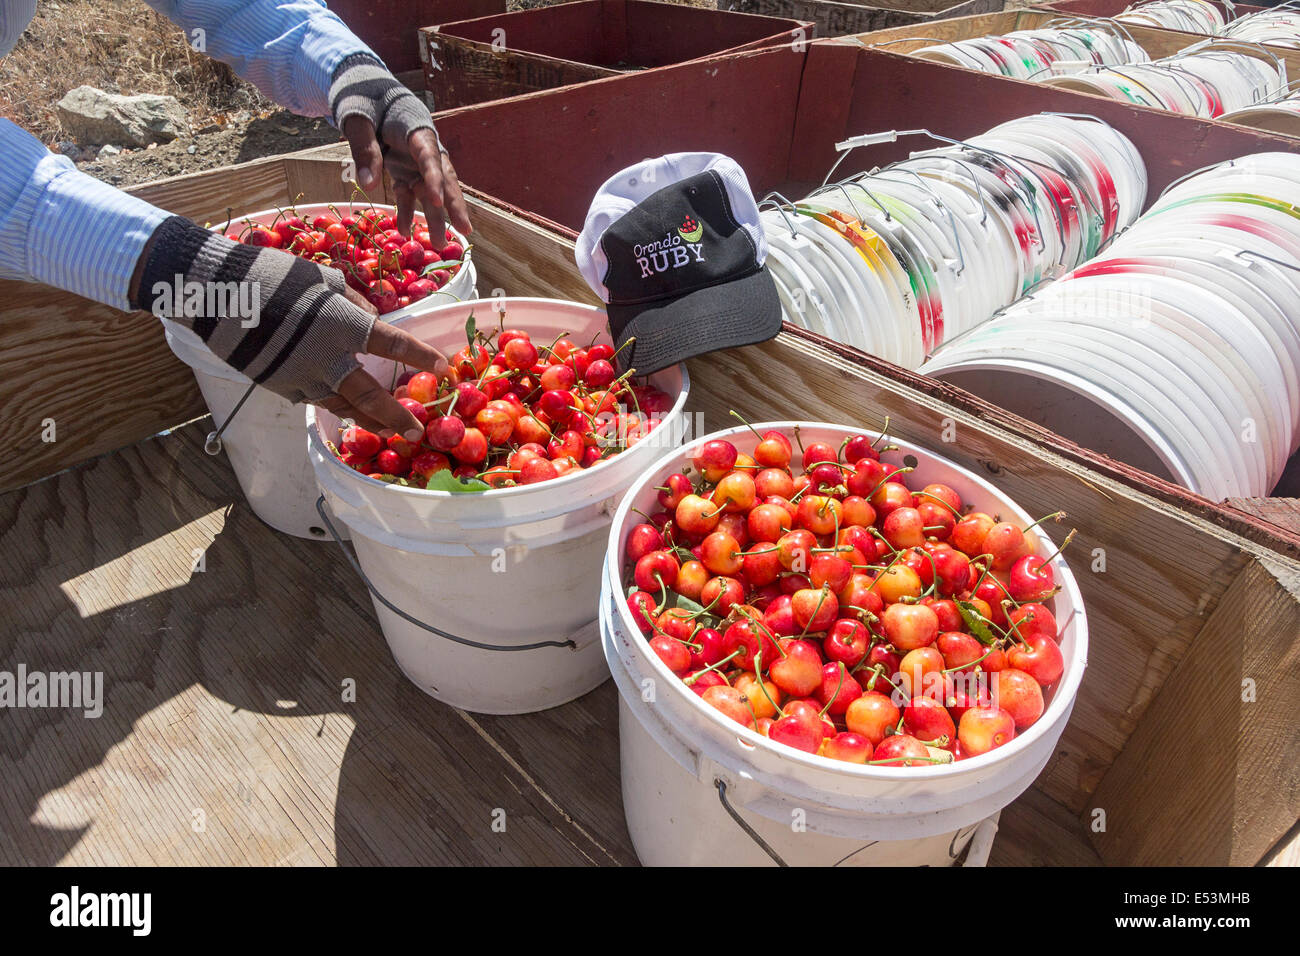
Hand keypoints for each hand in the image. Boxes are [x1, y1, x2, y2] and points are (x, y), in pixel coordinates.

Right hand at [132, 217, 446, 441]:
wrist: (217, 294)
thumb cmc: (272, 277)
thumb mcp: (320, 279)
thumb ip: (351, 300)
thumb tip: (370, 316)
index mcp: (344, 324)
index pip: (394, 345)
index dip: (421, 357)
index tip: (442, 366)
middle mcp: (328, 358)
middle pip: (371, 395)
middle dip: (396, 415)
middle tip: (417, 431)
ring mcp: (302, 377)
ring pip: (343, 406)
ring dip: (367, 420)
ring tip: (387, 431)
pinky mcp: (281, 387)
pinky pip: (314, 400)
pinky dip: (332, 408)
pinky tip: (345, 413)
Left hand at [330, 53, 471, 238]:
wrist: (364, 90)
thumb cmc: (362, 98)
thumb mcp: (358, 119)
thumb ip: (364, 148)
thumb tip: (368, 183)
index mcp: (416, 128)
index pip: (430, 157)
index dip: (434, 180)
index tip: (435, 203)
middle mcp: (423, 148)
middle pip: (444, 178)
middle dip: (454, 205)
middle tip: (464, 230)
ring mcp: (414, 161)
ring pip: (430, 191)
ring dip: (435, 217)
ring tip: (438, 243)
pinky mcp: (404, 170)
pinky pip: (408, 194)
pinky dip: (406, 211)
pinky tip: (403, 231)